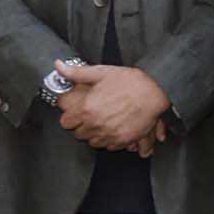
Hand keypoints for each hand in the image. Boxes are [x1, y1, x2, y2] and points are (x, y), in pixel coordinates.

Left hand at [55, 64, 171, 153]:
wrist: (155, 90)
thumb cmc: (130, 81)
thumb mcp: (102, 72)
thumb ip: (76, 73)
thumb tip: (58, 66)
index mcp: (86, 109)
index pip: (66, 123)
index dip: (71, 117)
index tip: (77, 113)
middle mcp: (95, 125)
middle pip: (79, 134)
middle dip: (83, 126)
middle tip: (92, 116)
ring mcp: (109, 134)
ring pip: (93, 142)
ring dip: (96, 134)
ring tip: (104, 123)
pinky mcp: (123, 140)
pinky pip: (109, 147)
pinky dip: (110, 140)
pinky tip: (115, 129)